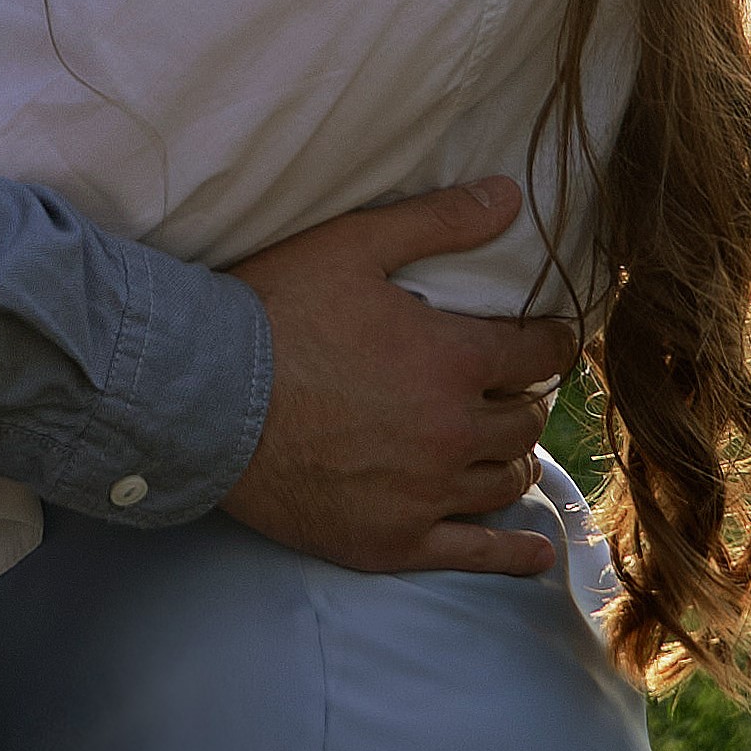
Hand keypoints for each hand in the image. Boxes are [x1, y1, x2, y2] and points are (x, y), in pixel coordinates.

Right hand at [221, 179, 572, 576]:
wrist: (203, 395)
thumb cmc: (273, 311)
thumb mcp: (351, 245)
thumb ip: (436, 221)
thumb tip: (509, 196)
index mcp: (453, 360)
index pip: (537, 352)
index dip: (547, 340)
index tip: (543, 337)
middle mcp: (453, 432)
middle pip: (524, 420)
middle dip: (521, 397)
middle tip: (503, 386)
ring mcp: (425, 494)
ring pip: (504, 480)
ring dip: (509, 456)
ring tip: (497, 444)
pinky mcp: (393, 541)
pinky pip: (475, 555)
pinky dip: (513, 555)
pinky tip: (536, 552)